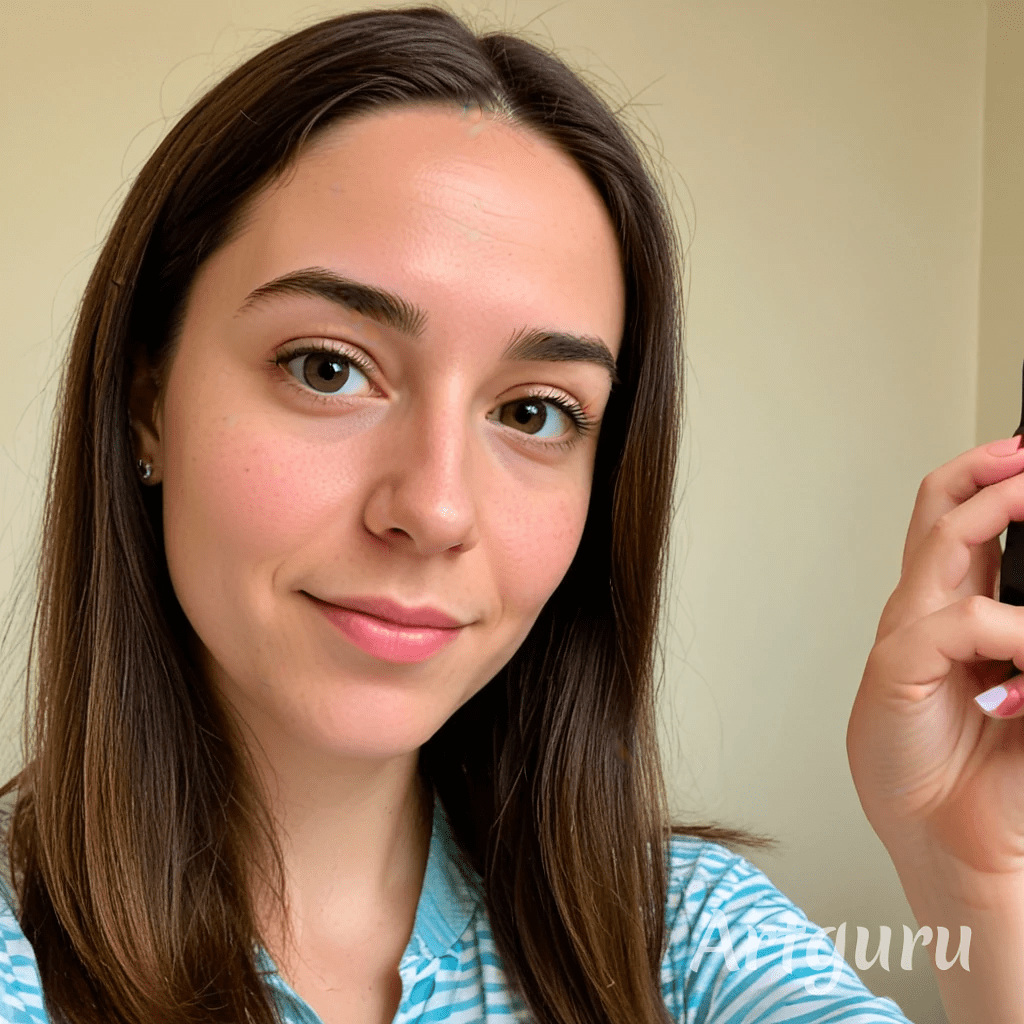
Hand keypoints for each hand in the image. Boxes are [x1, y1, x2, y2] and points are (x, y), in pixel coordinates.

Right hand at [847, 437, 1023, 876]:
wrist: (958, 842)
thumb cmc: (996, 773)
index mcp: (961, 610)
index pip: (966, 521)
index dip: (996, 478)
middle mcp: (930, 610)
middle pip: (938, 506)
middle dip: (985, 467)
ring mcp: (909, 633)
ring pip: (938, 536)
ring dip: (990, 503)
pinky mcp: (897, 667)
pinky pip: (955, 620)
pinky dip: (1005, 624)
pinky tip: (1023, 652)